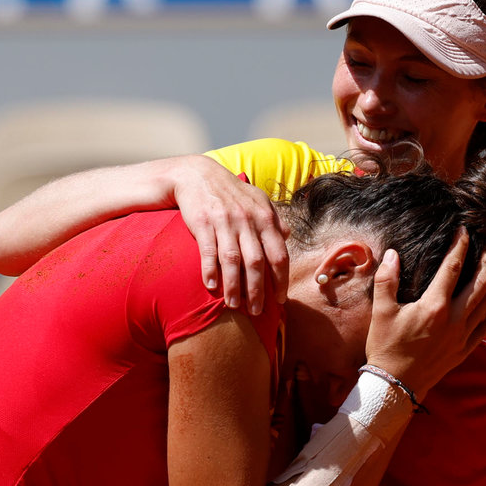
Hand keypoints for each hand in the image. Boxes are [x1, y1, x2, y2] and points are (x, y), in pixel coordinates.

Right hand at [173, 160, 289, 314]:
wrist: (197, 174)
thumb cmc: (231, 192)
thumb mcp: (258, 200)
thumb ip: (275, 219)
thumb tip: (288, 236)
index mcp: (265, 218)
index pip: (279, 255)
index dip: (280, 280)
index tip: (280, 300)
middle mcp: (247, 221)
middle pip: (257, 262)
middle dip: (258, 290)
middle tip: (257, 311)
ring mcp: (225, 222)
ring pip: (233, 261)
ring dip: (234, 286)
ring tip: (234, 306)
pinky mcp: (203, 223)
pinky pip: (208, 252)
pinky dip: (210, 271)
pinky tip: (211, 287)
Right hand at [365, 230, 485, 400]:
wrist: (395, 385)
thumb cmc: (386, 347)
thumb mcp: (381, 312)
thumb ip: (387, 280)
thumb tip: (391, 254)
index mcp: (435, 306)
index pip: (453, 267)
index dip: (460, 246)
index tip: (464, 230)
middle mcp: (454, 319)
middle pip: (481, 283)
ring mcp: (462, 336)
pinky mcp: (464, 350)